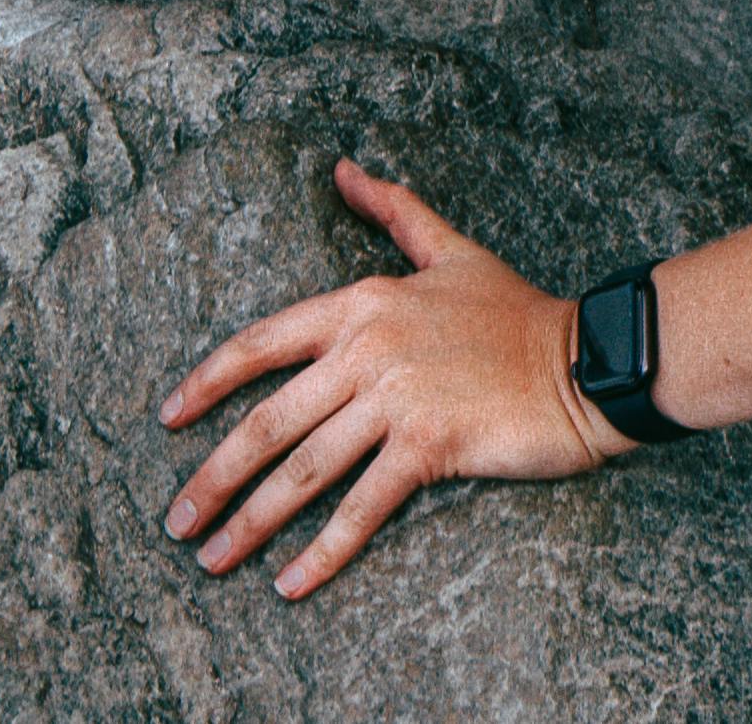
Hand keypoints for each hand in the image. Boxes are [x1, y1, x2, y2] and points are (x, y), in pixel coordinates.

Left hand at [161, 163, 624, 595]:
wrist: (584, 360)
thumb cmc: (516, 310)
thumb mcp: (450, 249)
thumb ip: (393, 210)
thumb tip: (343, 168)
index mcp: (360, 303)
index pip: (260, 344)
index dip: (207, 384)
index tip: (167, 420)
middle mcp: (367, 350)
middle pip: (268, 421)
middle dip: (214, 476)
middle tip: (175, 521)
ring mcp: (396, 399)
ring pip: (304, 470)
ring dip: (251, 521)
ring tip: (213, 559)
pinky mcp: (429, 447)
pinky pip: (362, 507)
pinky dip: (321, 551)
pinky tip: (288, 584)